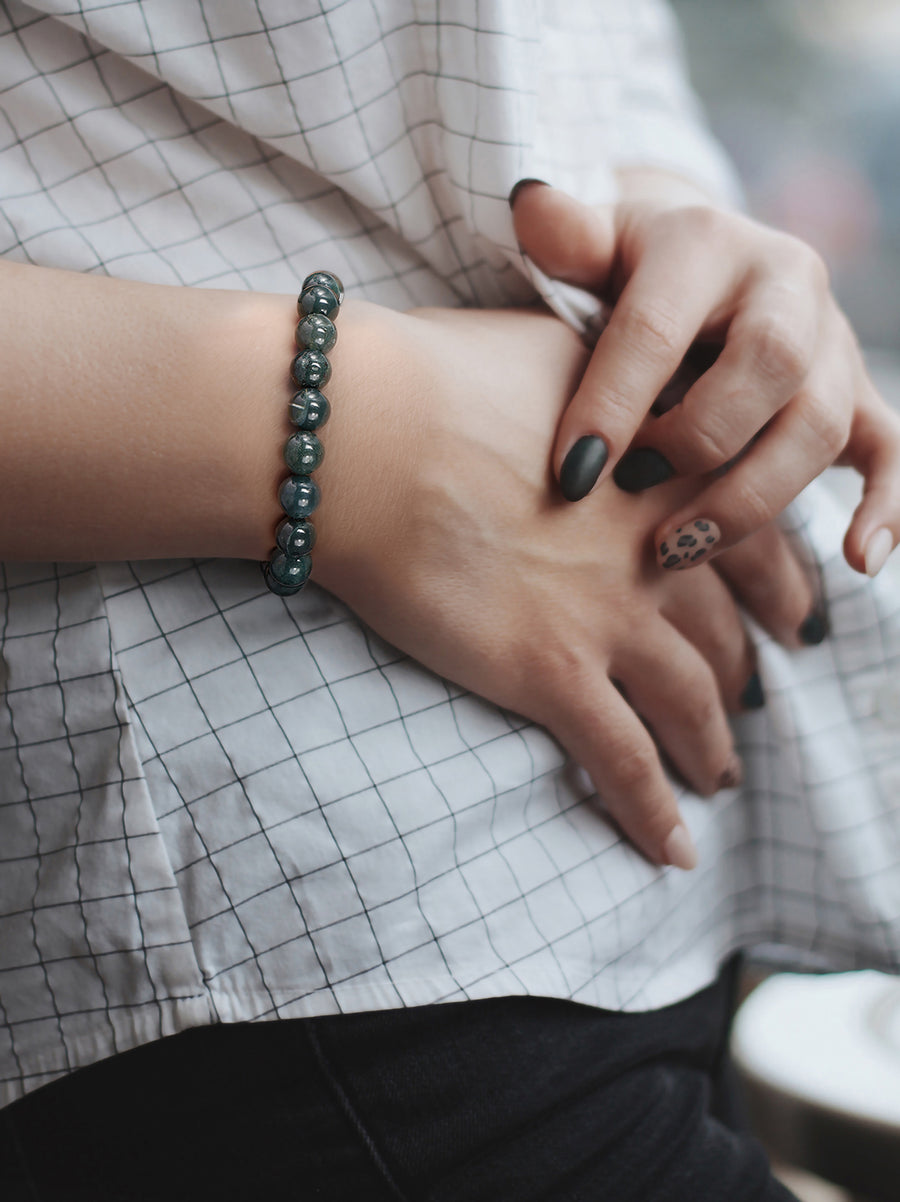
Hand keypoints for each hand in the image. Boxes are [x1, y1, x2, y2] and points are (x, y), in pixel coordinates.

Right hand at [315, 303, 803, 868]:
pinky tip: (674, 851)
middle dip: (748, 670)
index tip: (793, 613)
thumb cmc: (441, 379)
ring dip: (712, 746)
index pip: (750, 539)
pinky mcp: (552, 673)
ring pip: (691, 701)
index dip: (779, 584)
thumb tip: (628, 391)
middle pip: (726, 629)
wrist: (367, 436)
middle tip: (759, 695)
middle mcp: (655, 549)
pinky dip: (654, 811)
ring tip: (722, 776)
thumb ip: (616, 386)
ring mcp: (609, 617)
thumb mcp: (560, 353)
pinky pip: (625, 761)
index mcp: (663, 471)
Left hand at [511, 182, 899, 578]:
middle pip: (769, 365)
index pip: (660, 326)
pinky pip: (893, 448)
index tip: (571, 476)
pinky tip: (860, 559)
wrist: (699, 269)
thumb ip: (566, 237)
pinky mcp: (856, 393)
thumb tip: (532, 203)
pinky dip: (887, 503)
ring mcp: (830, 340)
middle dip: (697, 442)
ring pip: (820, 422)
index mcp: (708, 242)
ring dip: (752, 496)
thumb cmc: (626, 273)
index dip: (613, 405)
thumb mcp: (593, 246)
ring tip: (677, 548)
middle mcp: (786, 282)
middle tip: (630, 492)